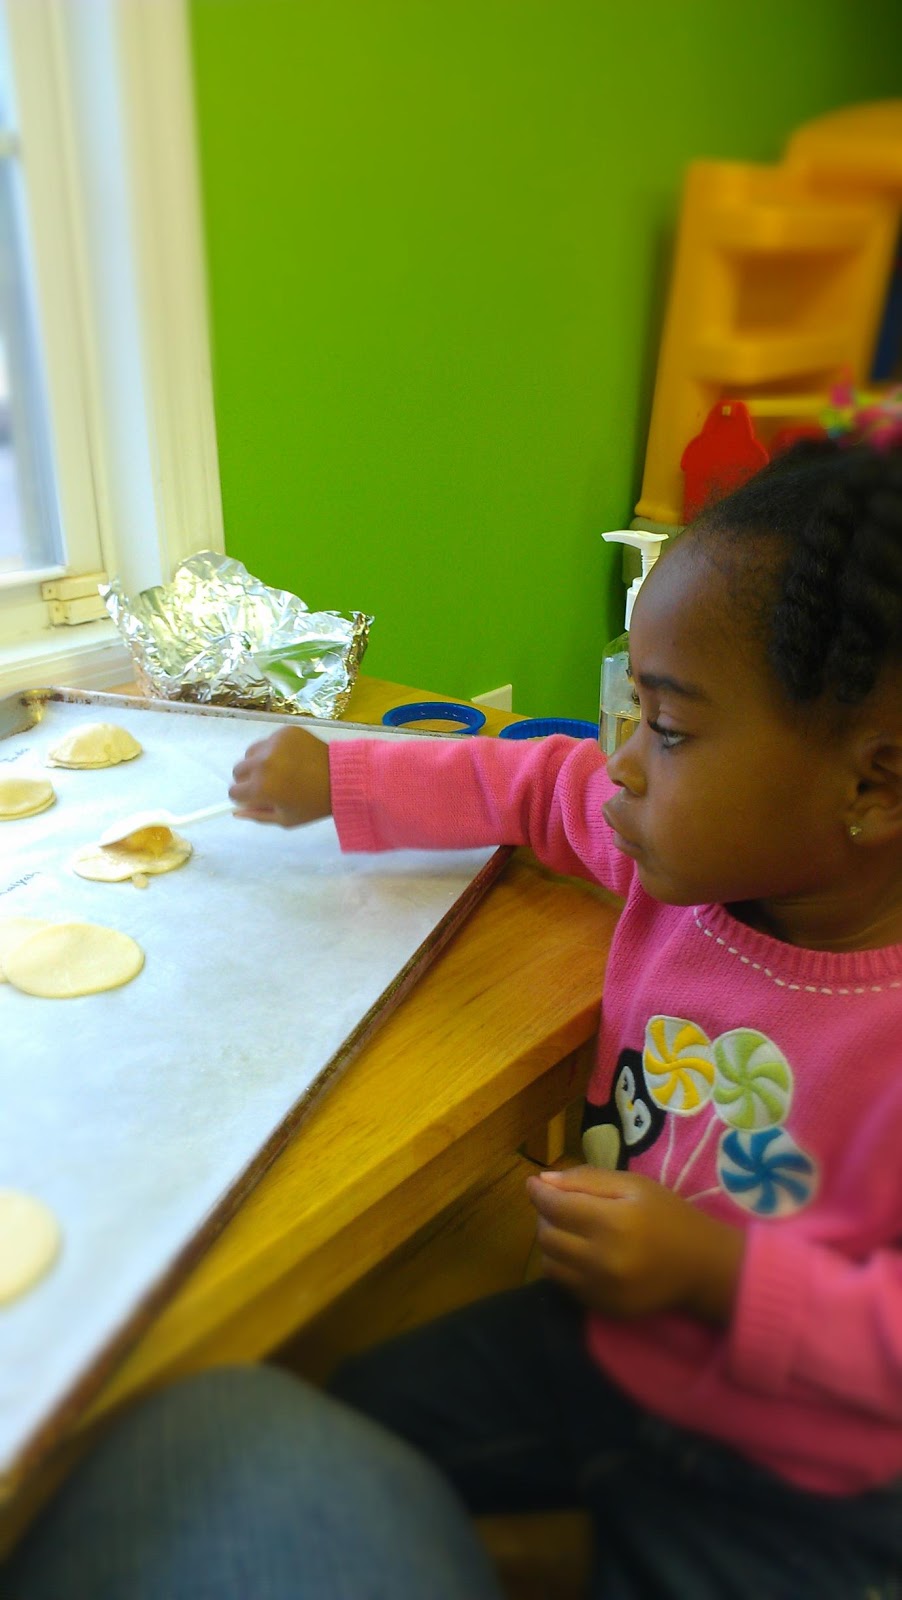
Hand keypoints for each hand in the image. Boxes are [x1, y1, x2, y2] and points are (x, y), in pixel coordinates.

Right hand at [229, 726, 331, 826]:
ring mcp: (273, 744)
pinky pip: (268, 741)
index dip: (245, 796)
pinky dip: (274, 749)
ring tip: (279, 769)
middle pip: (238, 770)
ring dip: (258, 762)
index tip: (258, 797)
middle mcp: (263, 763)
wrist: (343, 778)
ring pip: (250, 753)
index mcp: (261, 788)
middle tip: (268, 783)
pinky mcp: (285, 732)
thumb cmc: (313, 804)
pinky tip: (290, 757)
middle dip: (248, 779)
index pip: (234, 791)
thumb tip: (235, 811)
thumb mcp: (285, 819)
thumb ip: (257, 816)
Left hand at [526, 1165, 743, 1322]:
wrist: (702, 1267)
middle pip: (547, 1237)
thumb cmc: (669, 1216)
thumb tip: (544, 1180)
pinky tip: (580, 1253)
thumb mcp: (634, 1186)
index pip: (555, 1206)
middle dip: (544, 1216)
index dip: (538, 1192)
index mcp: (613, 1222)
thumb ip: (587, 1179)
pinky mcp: (603, 1308)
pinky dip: (564, 1266)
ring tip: (567, 1229)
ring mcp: (601, 1290)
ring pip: (550, 1264)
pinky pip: (566, 1285)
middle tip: (556, 1205)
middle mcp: (602, 1260)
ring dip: (550, 1243)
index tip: (534, 1183)